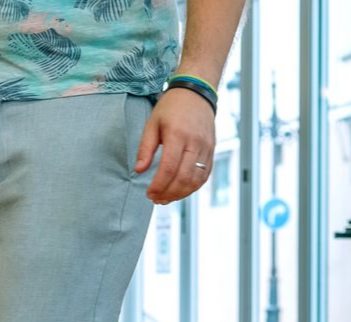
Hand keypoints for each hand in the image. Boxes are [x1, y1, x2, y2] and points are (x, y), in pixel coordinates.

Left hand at [135, 88, 215, 203]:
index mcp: (178, 135)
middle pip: (183, 178)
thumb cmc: (172, 107)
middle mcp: (195, 143)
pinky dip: (192, 187)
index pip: (169, 169)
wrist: (196, 93)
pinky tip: (180, 190)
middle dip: (168, 193)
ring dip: (180, 194)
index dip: (158, 185)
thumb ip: (145, 149)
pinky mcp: (211, 151)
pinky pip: (204, 176)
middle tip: (156, 199)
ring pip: (195, 180)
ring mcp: (205, 148)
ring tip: (166, 198)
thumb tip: (139, 170)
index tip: (149, 193)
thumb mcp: (153, 124)